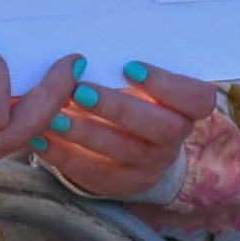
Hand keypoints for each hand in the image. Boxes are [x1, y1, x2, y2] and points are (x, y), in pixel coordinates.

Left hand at [31, 59, 223, 203]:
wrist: (131, 151)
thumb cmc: (132, 102)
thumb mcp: (138, 88)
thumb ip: (123, 72)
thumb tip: (84, 56)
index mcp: (187, 109)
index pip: (198, 99)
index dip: (167, 84)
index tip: (130, 67)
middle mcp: (174, 140)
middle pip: (162, 127)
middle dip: (119, 108)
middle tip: (80, 90)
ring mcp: (150, 166)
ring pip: (124, 152)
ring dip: (86, 133)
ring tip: (52, 116)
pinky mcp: (121, 184)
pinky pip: (95, 174)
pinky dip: (65, 156)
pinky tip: (41, 139)